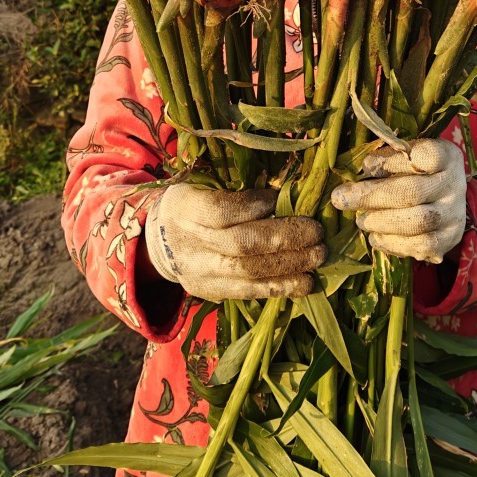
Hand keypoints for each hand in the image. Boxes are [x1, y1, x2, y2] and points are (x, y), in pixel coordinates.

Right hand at [145, 183, 325, 299]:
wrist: (159, 242)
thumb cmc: (190, 203)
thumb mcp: (200, 183)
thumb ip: (234, 185)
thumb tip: (283, 188)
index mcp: (186, 208)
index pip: (220, 212)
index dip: (252, 206)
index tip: (277, 198)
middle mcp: (192, 244)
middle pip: (240, 245)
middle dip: (284, 238)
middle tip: (316, 232)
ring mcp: (201, 272)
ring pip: (248, 273)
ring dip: (289, 265)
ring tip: (318, 256)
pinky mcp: (212, 292)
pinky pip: (250, 293)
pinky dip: (281, 288)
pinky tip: (306, 283)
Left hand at [330, 138, 465, 263]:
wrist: (447, 199)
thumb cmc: (419, 172)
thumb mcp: (409, 155)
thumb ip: (389, 158)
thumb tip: (363, 168)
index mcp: (446, 156)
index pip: (424, 156)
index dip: (392, 162)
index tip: (366, 166)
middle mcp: (454, 184)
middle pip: (412, 192)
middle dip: (372, 196)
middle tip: (341, 199)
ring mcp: (453, 213)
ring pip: (417, 222)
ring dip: (382, 222)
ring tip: (360, 221)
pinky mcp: (449, 238)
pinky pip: (420, 246)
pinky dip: (393, 243)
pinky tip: (375, 237)